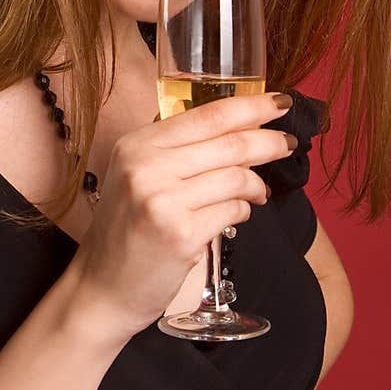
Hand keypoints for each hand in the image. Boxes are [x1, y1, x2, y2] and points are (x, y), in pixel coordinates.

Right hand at [68, 92, 297, 340]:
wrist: (102, 287)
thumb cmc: (126, 231)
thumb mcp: (135, 176)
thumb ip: (174, 150)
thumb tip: (236, 125)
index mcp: (136, 144)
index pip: (206, 115)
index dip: (250, 106)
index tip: (279, 102)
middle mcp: (146, 167)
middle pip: (229, 143)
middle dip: (268, 142)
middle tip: (288, 144)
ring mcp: (163, 201)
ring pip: (237, 178)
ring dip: (257, 185)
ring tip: (260, 193)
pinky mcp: (181, 235)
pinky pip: (233, 211)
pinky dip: (243, 211)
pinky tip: (239, 214)